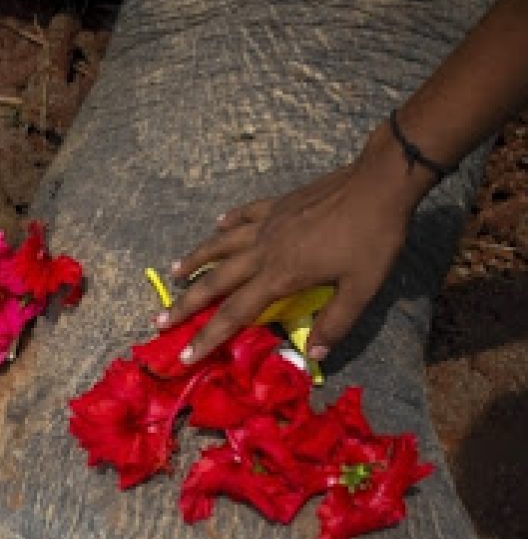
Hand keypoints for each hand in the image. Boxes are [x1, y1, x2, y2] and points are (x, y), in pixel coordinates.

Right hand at [160, 123, 430, 364]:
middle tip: (160, 319)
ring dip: (195, 261)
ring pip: (219, 245)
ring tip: (173, 273)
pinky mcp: (276, 204)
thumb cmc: (373, 238)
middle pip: (214, 281)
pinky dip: (227, 223)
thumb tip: (314, 356)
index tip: (185, 354)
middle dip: (186, 304)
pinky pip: (243, 216)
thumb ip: (335, 323)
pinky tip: (217, 225)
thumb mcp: (362, 288)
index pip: (235, 313)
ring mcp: (267, 223)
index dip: (208, 336)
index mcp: (280, 274)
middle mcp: (263, 250)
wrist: (379, 182)